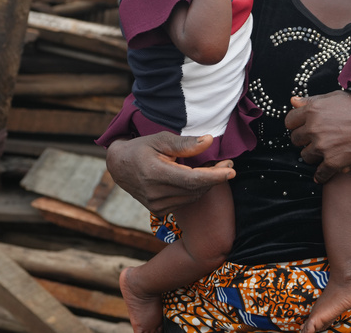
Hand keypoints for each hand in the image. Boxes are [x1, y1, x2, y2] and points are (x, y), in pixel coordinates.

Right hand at [105, 132, 233, 215]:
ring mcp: (156, 205)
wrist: (119, 166)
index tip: (231, 170)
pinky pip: (185, 201)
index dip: (214, 176)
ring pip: (192, 196)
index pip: (192, 179)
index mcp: (155, 173)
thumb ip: (185, 143)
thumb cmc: (141, 148)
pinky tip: (202, 179)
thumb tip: (209, 141)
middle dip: (216, 177)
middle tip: (228, 164)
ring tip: (219, 169)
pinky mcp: (158, 210)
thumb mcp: (161, 139)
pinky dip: (197, 190)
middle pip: (195, 189)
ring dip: (208, 184)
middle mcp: (155, 193)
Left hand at [285, 92, 350, 183]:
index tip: (304, 127)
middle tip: (318, 139)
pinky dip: (321, 175)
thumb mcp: (336, 97)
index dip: (297, 124)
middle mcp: (314, 128)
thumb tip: (293, 101)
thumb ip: (312, 101)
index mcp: (313, 110)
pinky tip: (324, 174)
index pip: (289, 121)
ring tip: (326, 152)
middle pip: (296, 139)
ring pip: (305, 156)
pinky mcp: (333, 162)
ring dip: (314, 155)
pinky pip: (320, 174)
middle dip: (305, 140)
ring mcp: (322, 146)